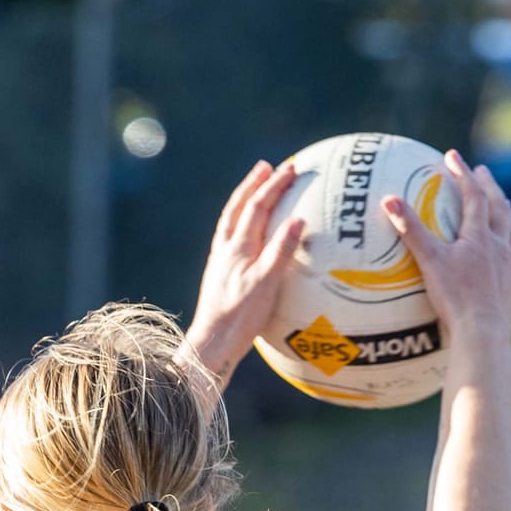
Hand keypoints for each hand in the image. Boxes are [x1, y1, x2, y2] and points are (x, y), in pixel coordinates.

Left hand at [184, 158, 305, 388]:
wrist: (212, 343)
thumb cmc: (241, 317)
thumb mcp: (266, 284)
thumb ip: (281, 251)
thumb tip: (298, 220)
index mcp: (238, 247)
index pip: (258, 207)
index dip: (275, 186)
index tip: (291, 169)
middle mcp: (226, 249)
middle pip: (239, 207)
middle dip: (255, 184)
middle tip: (267, 167)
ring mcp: (221, 261)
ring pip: (231, 221)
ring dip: (244, 201)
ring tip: (255, 190)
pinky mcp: (220, 275)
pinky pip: (230, 239)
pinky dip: (240, 225)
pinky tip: (247, 234)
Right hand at [384, 152, 510, 348]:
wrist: (483, 334)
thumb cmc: (455, 298)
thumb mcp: (429, 261)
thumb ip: (411, 230)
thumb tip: (388, 199)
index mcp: (480, 236)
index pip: (473, 196)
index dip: (462, 174)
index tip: (452, 156)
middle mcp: (500, 247)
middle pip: (498, 208)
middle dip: (489, 187)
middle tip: (483, 172)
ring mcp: (510, 268)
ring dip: (507, 215)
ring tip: (504, 206)